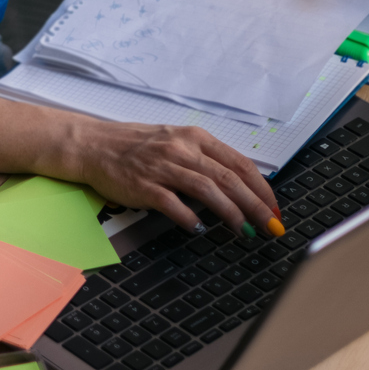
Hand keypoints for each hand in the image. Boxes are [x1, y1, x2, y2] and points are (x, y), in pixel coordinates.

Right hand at [65, 120, 281, 235]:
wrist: (94, 145)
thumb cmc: (136, 145)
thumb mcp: (175, 141)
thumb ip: (205, 159)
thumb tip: (240, 185)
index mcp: (195, 137)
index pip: (239, 163)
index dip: (262, 188)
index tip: (274, 208)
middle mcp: (182, 149)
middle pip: (230, 179)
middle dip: (256, 206)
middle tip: (271, 226)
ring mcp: (163, 167)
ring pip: (208, 190)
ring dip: (231, 214)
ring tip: (245, 231)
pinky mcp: (144, 186)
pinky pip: (174, 204)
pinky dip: (190, 218)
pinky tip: (200, 229)